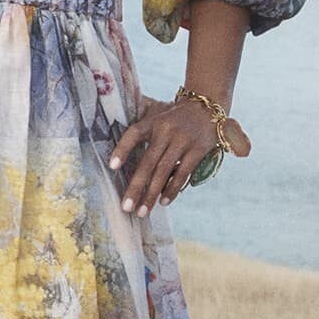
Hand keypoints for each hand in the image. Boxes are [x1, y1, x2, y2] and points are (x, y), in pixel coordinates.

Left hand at [107, 94, 251, 217]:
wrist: (206, 107)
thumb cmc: (174, 118)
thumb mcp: (156, 117)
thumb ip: (141, 134)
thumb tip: (118, 160)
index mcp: (152, 122)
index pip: (133, 134)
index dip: (122, 149)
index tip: (112, 166)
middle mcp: (166, 131)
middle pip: (148, 162)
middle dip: (136, 187)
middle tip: (126, 207)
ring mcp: (183, 141)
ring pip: (164, 172)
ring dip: (152, 194)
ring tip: (142, 211)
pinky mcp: (198, 150)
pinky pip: (183, 173)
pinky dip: (172, 189)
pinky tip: (163, 202)